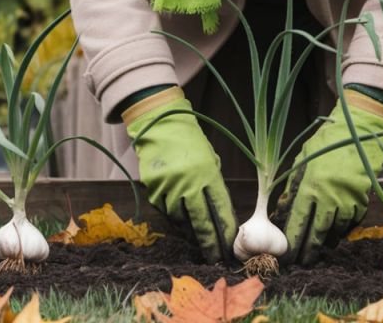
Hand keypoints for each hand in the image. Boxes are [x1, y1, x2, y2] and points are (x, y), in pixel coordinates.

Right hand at [124, 87, 236, 262]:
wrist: (160, 125)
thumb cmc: (191, 142)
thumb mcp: (210, 160)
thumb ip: (214, 186)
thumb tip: (220, 214)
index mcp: (207, 174)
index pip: (220, 209)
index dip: (225, 230)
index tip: (229, 245)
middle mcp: (188, 183)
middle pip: (201, 222)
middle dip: (210, 243)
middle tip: (216, 257)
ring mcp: (168, 188)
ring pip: (182, 221)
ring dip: (192, 234)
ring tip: (200, 243)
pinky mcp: (153, 189)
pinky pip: (166, 212)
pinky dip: (175, 220)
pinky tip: (183, 225)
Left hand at [275, 89, 382, 263]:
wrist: (361, 132)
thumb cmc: (326, 143)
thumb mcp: (302, 160)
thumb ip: (292, 188)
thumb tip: (281, 211)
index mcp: (311, 185)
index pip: (298, 221)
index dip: (291, 240)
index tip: (286, 253)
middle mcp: (330, 197)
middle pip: (316, 233)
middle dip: (307, 250)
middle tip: (300, 262)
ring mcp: (348, 201)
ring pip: (334, 232)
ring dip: (324, 243)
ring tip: (315, 251)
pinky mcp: (363, 201)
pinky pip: (350, 224)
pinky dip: (340, 231)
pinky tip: (333, 234)